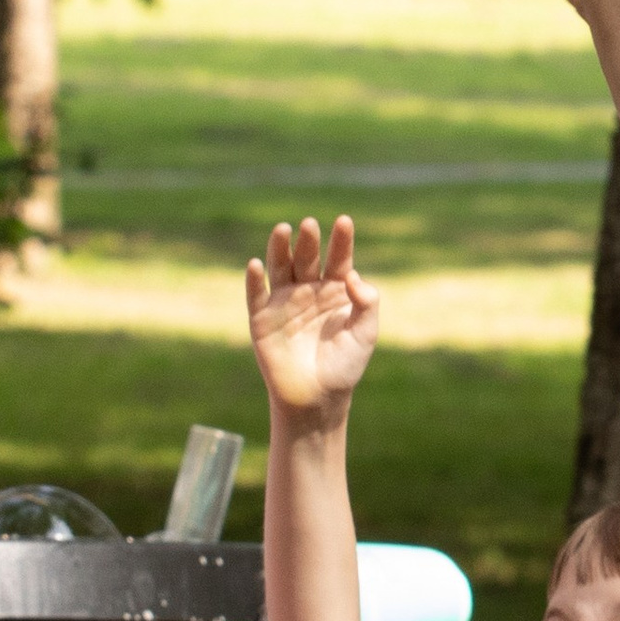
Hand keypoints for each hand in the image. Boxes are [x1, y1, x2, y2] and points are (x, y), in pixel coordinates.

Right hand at [247, 216, 379, 424]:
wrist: (317, 399)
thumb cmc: (345, 366)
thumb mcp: (365, 333)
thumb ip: (366, 303)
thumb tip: (352, 275)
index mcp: (336, 291)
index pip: (339, 259)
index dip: (341, 240)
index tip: (344, 221)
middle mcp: (309, 290)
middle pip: (308, 258)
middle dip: (309, 241)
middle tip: (310, 225)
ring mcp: (284, 302)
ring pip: (280, 267)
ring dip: (279, 248)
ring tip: (283, 229)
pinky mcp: (262, 319)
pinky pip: (256, 295)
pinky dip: (253, 280)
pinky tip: (255, 264)